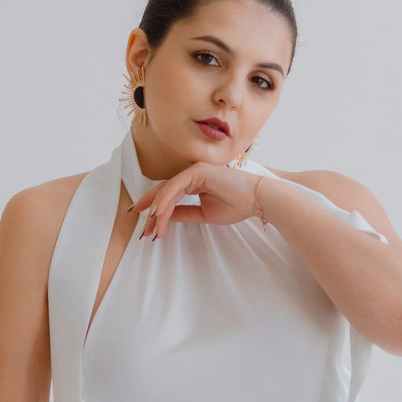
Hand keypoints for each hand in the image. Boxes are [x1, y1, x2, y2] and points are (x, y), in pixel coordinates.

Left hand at [136, 161, 263, 241]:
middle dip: (151, 212)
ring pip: (167, 190)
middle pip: (164, 192)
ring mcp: (194, 170)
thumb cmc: (237, 205)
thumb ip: (183, 213)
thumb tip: (164, 217)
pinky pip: (175, 186)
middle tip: (143, 230)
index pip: (169, 195)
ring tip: (151, 228)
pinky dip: (165, 201)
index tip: (145, 225)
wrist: (257, 200)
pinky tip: (158, 214)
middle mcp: (192, 174)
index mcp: (194, 182)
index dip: (155, 209)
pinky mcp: (197, 171)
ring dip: (157, 210)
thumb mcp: (203, 214)